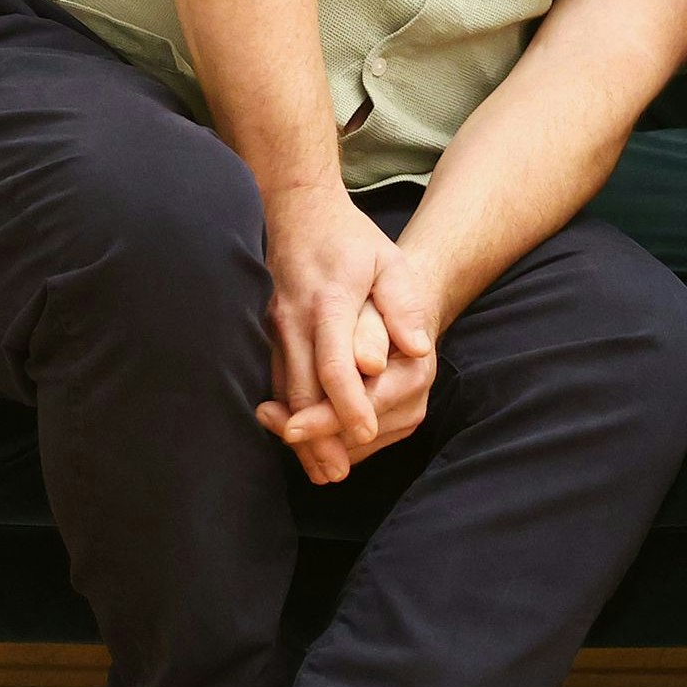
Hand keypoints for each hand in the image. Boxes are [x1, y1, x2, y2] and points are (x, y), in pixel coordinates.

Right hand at [262, 248, 443, 474]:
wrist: (300, 213)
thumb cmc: (354, 242)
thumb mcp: (391, 263)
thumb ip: (403, 305)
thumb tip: (416, 348)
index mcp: (330, 302)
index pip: (334, 363)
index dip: (348, 403)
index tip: (363, 432)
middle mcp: (296, 319)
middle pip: (302, 388)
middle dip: (319, 435)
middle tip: (336, 473)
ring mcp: (277, 327)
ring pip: (283, 391)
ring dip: (299, 433)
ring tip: (321, 470)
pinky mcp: (270, 334)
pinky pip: (275, 381)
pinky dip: (287, 414)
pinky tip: (299, 439)